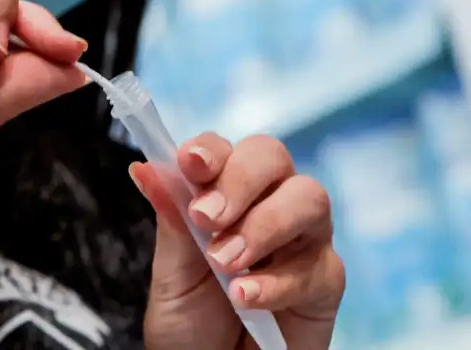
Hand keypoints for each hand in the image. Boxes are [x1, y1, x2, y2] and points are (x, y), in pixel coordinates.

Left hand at [133, 133, 344, 349]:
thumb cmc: (191, 322)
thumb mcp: (171, 273)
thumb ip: (170, 221)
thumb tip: (144, 168)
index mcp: (223, 192)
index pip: (224, 150)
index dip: (210, 149)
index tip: (191, 164)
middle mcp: (267, 202)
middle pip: (271, 157)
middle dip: (239, 181)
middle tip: (207, 219)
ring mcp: (303, 238)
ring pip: (308, 198)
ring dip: (263, 226)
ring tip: (226, 263)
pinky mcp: (327, 279)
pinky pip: (317, 264)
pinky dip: (277, 281)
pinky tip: (246, 298)